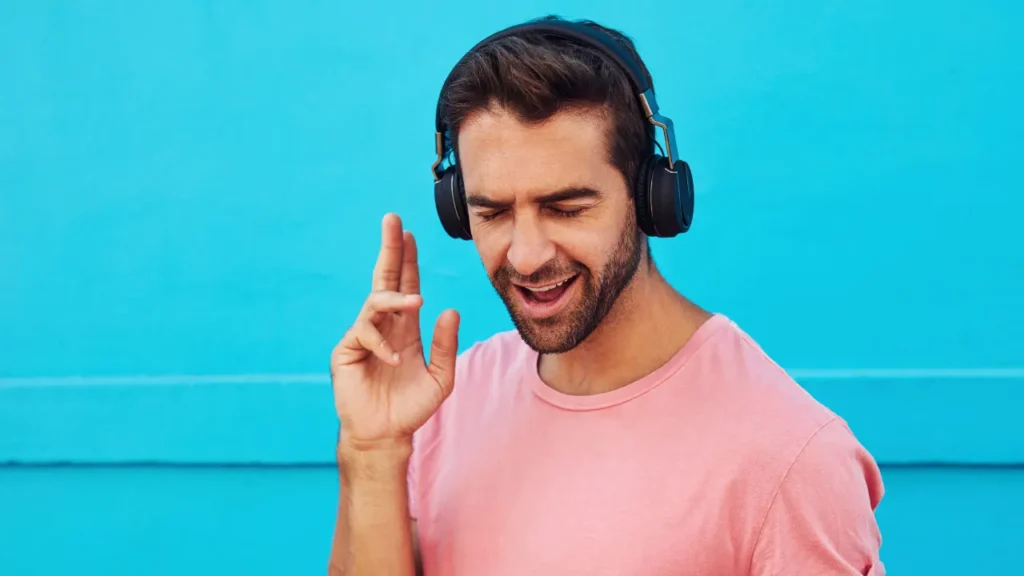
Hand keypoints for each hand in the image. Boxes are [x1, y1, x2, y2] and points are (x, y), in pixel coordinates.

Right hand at [331, 213, 459, 450]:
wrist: (387, 435)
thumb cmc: (411, 407)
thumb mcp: (440, 377)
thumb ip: (446, 346)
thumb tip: (449, 310)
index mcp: (405, 327)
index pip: (406, 285)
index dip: (407, 260)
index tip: (410, 233)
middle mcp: (383, 325)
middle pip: (384, 279)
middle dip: (389, 250)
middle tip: (393, 221)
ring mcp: (363, 337)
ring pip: (374, 303)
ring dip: (395, 299)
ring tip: (415, 303)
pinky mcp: (346, 352)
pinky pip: (363, 335)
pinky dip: (380, 343)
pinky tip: (394, 359)